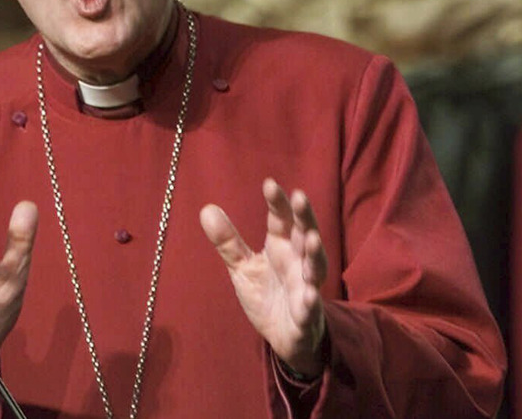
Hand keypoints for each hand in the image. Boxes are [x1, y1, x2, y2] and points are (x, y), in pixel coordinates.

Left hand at [200, 178, 326, 376]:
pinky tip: (309, 296)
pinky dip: (311, 301)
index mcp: (281, 247)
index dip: (277, 203)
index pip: (281, 220)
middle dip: (304, 217)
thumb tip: (206, 208)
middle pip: (303, 235)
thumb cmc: (267, 295)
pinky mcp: (306, 316)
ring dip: (314, 254)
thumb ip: (228, 241)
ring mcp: (305, 288)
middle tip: (300, 197)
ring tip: (311, 239)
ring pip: (314, 268)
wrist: (283, 336)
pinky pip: (310, 308)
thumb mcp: (243, 267)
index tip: (269, 184)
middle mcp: (297, 262)